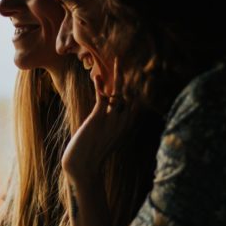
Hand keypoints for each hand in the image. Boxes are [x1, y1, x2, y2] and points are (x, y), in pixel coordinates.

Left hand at [62, 58, 133, 183]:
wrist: (83, 166)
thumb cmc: (93, 154)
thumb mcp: (109, 140)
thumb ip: (114, 127)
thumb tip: (114, 117)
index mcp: (127, 127)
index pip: (139, 103)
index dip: (141, 89)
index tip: (142, 75)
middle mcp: (123, 122)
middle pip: (132, 94)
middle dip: (133, 76)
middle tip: (134, 60)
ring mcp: (111, 120)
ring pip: (118, 92)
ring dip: (117, 74)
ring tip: (117, 59)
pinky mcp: (97, 118)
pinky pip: (101, 97)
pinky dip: (99, 85)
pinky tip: (96, 76)